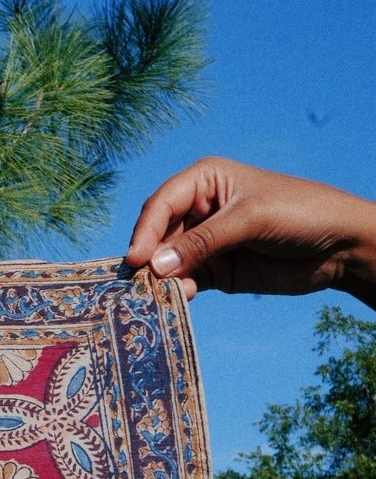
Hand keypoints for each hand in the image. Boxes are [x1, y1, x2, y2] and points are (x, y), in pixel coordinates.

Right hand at [125, 156, 375, 305]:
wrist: (340, 246)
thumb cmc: (300, 213)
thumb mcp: (250, 220)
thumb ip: (203, 242)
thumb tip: (156, 266)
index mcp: (205, 180)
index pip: (162, 204)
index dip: (146, 231)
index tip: (137, 260)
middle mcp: (199, 209)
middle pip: (158, 235)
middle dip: (149, 258)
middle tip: (139, 283)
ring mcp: (206, 242)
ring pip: (168, 261)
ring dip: (161, 279)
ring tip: (158, 295)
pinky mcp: (215, 271)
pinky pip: (185, 281)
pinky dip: (179, 291)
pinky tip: (182, 298)